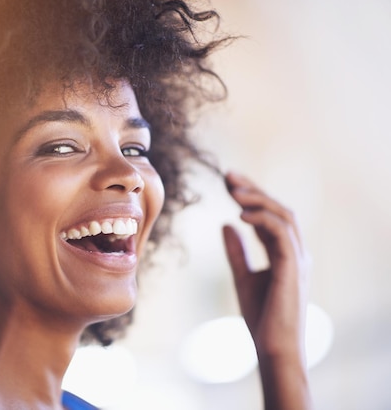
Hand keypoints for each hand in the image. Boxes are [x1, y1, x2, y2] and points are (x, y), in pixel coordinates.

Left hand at [222, 171, 311, 409]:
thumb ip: (237, 251)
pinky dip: (263, 219)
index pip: (269, 215)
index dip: (250, 196)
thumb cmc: (262, 317)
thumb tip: (225, 224)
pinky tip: (240, 215)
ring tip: (232, 189)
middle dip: (253, 190)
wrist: (273, 348)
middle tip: (228, 176)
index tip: (228, 181)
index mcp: (285, 253)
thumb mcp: (243, 276)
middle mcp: (296, 252)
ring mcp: (297, 259)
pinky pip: (282, 234)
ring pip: (283, 216)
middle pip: (278, 209)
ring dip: (257, 199)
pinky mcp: (293, 268)